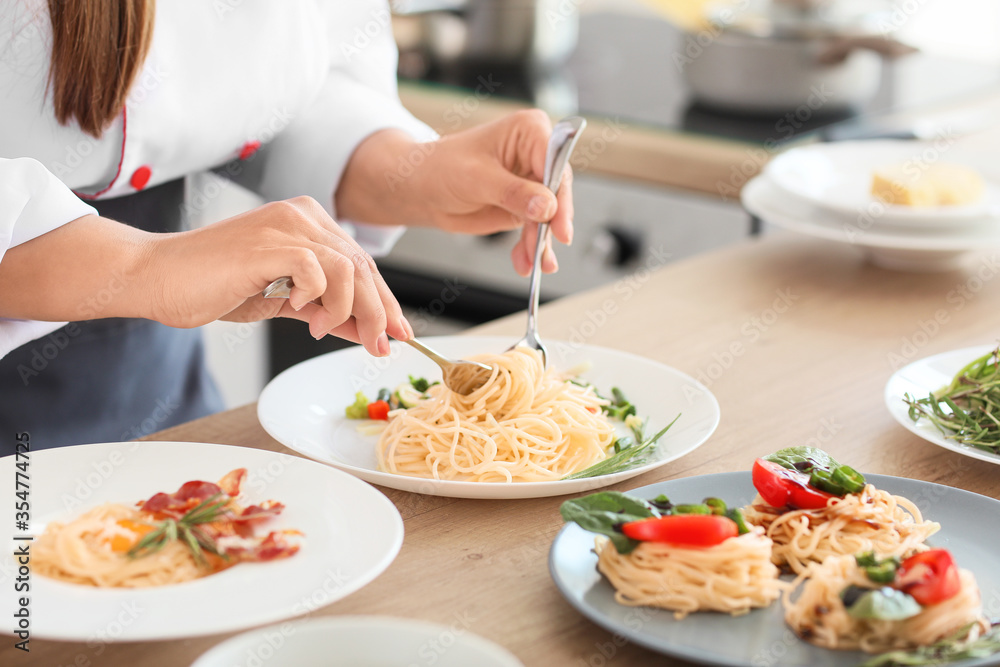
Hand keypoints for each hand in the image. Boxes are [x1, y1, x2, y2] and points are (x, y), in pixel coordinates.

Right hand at [0, 199, 409, 356]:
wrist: (157, 277)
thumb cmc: (213, 286)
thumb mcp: (284, 301)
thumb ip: (326, 310)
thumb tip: (368, 331)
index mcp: (307, 222)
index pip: (361, 262)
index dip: (385, 300)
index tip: (398, 333)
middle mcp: (302, 216)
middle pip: (362, 265)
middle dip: (378, 312)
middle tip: (379, 346)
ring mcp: (285, 226)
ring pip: (348, 268)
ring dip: (348, 309)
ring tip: (322, 330)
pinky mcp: (269, 243)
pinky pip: (318, 271)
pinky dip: (319, 299)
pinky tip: (302, 314)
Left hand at [336, 110, 573, 276]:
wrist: (422, 189)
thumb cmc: (441, 167)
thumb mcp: (477, 178)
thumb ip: (514, 193)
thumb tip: (546, 207)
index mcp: (528, 131)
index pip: (556, 162)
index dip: (560, 194)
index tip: (558, 223)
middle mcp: (535, 154)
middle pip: (558, 192)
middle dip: (551, 225)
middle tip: (544, 250)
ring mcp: (532, 182)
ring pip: (549, 216)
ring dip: (540, 242)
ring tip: (532, 263)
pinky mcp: (525, 205)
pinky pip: (536, 229)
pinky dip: (530, 247)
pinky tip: (523, 261)